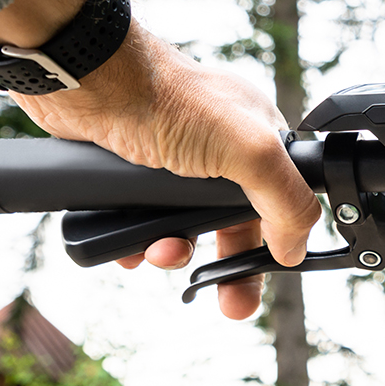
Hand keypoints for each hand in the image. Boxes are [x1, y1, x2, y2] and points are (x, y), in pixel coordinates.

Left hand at [12, 29, 319, 319]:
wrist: (87, 80)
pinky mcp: (127, 173)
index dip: (275, 242)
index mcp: (256, 142)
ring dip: (170, 251)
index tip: (266, 275)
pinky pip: (135, 223)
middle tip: (230, 305)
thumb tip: (297, 248)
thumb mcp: (250, 151)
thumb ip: (287, 199)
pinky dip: (131, 241)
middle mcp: (217, 152)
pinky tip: (125, 246)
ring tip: (156, 254)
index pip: (279, 203)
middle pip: (230, 225)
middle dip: (227, 266)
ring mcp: (169, 164)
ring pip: (179, 228)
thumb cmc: (168, 99)